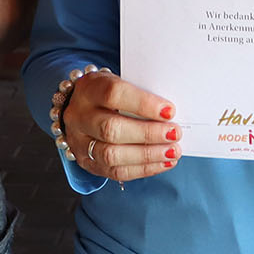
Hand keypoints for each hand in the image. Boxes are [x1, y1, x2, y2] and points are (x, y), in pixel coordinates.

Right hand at [59, 71, 179, 182]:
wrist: (82, 108)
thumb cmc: (111, 93)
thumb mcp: (122, 81)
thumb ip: (143, 93)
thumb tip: (171, 113)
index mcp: (90, 88)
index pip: (114, 94)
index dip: (143, 104)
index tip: (169, 111)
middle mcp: (80, 116)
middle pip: (111, 129)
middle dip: (148, 134)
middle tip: (174, 134)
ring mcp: (79, 142)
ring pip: (111, 155)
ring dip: (147, 155)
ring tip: (172, 151)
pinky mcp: (86, 162)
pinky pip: (114, 172)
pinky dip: (143, 169)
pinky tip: (162, 163)